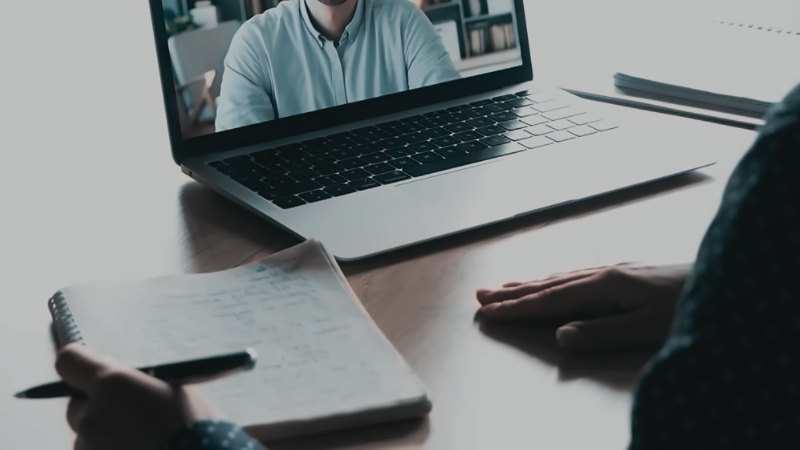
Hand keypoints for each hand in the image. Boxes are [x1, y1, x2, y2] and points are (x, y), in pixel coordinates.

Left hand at [55, 344, 214, 449]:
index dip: (78, 363)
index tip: (90, 366)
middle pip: (77, 404)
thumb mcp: (174, 390)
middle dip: (96, 407)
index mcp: (112, 384)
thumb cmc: (198, 426)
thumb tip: (122, 384)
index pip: (69, 361)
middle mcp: (92, 415)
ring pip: (87, 436)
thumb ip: (138, 383)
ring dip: (105, 436)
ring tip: (143, 440)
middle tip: (128, 413)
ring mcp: (88, 447)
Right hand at [476, 264, 691, 351]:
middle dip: (513, 291)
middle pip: (548, 283)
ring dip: (529, 282)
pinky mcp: (623, 271)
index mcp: (603, 286)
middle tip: (480, 294)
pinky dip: (552, 279)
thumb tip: (560, 335)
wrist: (726, 278)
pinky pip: (575, 274)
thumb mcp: (646, 328)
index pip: (549, 299)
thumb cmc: (687, 307)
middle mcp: (602, 273)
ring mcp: (613, 269)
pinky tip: (552, 280)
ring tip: (504, 285)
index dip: (517, 308)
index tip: (487, 312)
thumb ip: (601, 331)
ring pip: (560, 276)